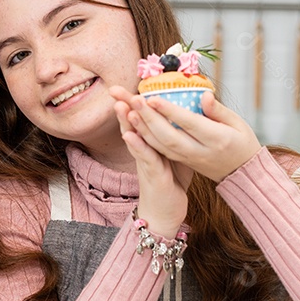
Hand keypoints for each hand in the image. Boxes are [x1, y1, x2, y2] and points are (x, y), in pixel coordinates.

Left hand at [110, 88, 260, 183]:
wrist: (242, 175)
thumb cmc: (242, 143)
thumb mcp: (238, 124)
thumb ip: (219, 110)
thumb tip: (204, 94)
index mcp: (217, 139)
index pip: (189, 124)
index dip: (170, 111)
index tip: (153, 98)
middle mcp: (200, 152)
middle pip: (169, 136)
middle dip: (149, 118)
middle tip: (133, 99)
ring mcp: (189, 159)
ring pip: (162, 146)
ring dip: (142, 128)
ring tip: (128, 109)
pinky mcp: (182, 162)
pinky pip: (161, 151)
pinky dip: (146, 139)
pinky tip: (134, 125)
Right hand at [112, 92, 190, 237]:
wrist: (164, 214)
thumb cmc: (171, 184)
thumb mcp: (175, 155)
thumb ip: (176, 136)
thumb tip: (185, 118)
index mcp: (150, 145)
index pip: (140, 120)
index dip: (133, 103)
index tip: (128, 86)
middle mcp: (144, 152)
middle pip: (131, 125)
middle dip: (123, 106)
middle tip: (114, 88)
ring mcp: (145, 163)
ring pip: (135, 138)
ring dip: (127, 121)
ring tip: (122, 104)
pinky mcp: (151, 175)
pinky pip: (143, 158)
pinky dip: (136, 145)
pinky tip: (130, 134)